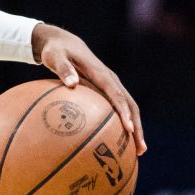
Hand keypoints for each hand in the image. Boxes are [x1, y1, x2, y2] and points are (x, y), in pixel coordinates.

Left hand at [32, 23, 147, 154]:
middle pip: (130, 106)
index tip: (128, 129)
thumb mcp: (55, 57)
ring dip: (135, 129)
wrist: (63, 43)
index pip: (117, 95)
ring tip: (137, 152)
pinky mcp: (106, 91)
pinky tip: (115, 142)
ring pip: (128, 109)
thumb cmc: (56, 51)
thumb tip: (72, 84)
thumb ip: (62, 68)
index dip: (124, 112)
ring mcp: (110, 86)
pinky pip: (117, 109)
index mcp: (102, 74)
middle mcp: (111, 81)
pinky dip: (121, 124)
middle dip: (137, 127)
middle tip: (140, 150)